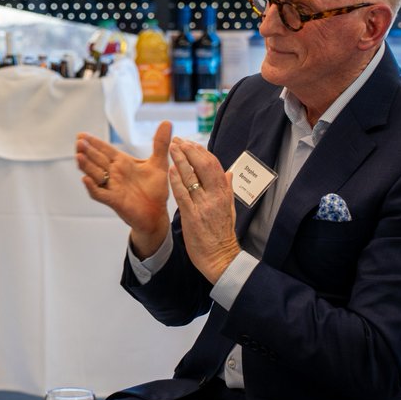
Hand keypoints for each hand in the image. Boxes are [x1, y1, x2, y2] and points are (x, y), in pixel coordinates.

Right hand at [76, 122, 171, 256]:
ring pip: (95, 175)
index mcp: (122, 163)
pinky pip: (100, 194)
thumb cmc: (155, 189)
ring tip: (78, 156)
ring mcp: (113, 187)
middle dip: (87, 151)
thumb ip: (160, 143)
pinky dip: (93, 187)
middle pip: (97, 160)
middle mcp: (114, 174)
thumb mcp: (158, 163)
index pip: (105, 150)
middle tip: (78, 142)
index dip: (94, 143)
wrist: (157, 213)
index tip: (82, 134)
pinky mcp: (115, 201)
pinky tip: (86, 180)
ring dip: (86, 166)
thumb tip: (166, 121)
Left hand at [168, 138, 239, 283]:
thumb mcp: (230, 209)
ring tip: (172, 148)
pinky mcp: (192, 216)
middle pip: (203, 166)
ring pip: (192, 177)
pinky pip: (183, 194)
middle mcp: (215, 197)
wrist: (220, 258)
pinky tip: (170, 169)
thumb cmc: (223, 235)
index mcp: (224, 194)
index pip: (214, 166)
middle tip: (178, 141)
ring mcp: (204, 206)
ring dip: (181, 160)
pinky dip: (177, 180)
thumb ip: (227, 190)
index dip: (202, 152)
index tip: (192, 143)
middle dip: (190, 151)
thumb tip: (230, 173)